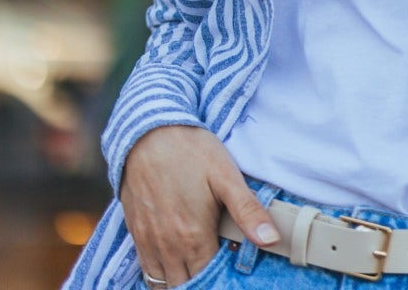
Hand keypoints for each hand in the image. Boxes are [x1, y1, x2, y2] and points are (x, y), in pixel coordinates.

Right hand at [120, 124, 280, 285]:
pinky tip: (176, 266)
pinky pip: (147, 270)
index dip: (223, 280)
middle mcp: (168, 246)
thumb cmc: (191, 152)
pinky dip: (161, 275)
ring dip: (182, 281)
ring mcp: (148, 241)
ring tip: (200, 272)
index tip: (234, 273)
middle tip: (220, 273)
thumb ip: (248, 212)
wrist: (148, 133)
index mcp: (193, 236)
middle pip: (186, 284)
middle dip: (204, 282)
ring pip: (164, 282)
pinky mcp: (136, 233)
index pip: (209, 278)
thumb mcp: (227, 177)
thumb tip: (272, 240)